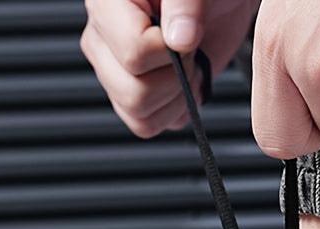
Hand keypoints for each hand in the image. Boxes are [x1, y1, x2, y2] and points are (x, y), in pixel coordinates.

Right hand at [81, 0, 259, 137]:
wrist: (217, 6)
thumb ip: (186, 4)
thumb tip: (180, 39)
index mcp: (107, 3)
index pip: (133, 52)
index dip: (168, 52)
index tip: (183, 33)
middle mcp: (102, 39)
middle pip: (132, 91)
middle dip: (175, 77)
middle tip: (187, 49)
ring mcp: (111, 72)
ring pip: (137, 112)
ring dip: (175, 96)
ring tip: (185, 64)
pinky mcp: (128, 97)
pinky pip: (146, 124)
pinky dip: (173, 111)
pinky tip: (181, 83)